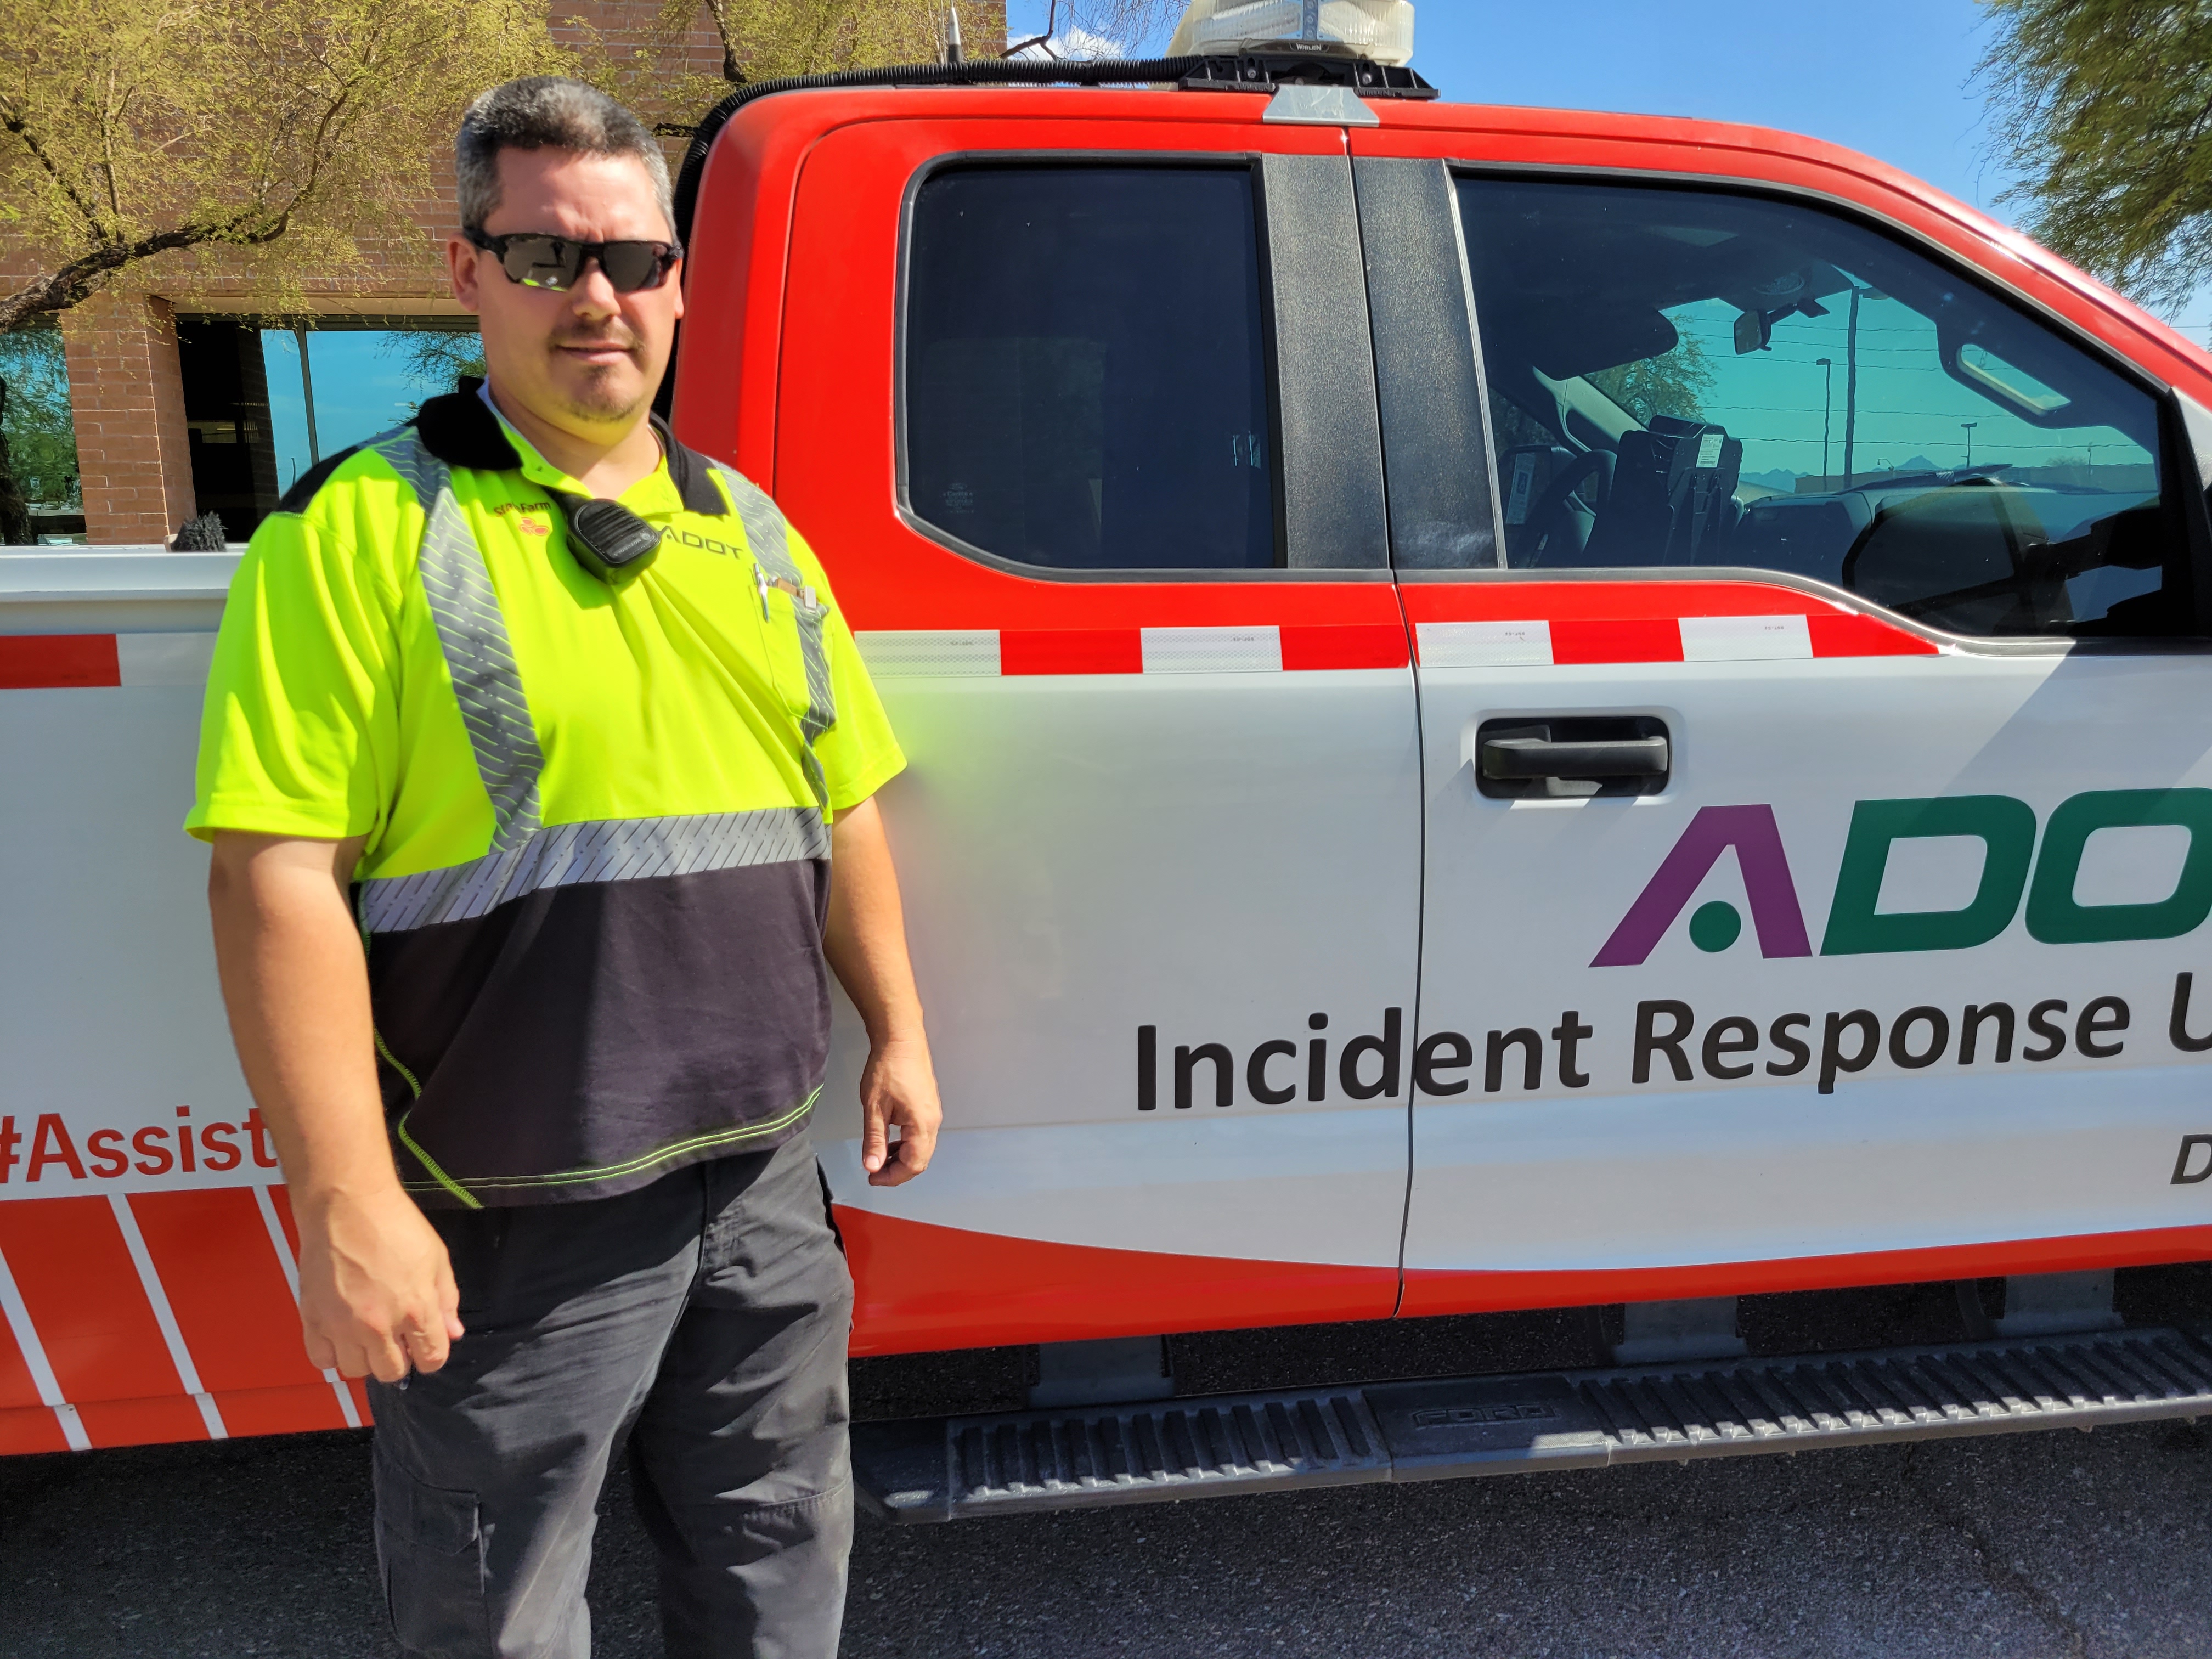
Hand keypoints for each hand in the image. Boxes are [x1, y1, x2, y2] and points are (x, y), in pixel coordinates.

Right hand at [295, 1184, 464, 1382]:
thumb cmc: (393, 1224)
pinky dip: (332, 1354)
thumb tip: (453, 1332)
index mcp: (416, 1309)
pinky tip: (341, 1335)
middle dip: (399, 1359)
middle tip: (396, 1339)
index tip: (424, 1345)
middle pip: (391, 1372)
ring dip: (365, 1358)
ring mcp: (342, 1325)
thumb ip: (447, 1300)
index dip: (431, 1355)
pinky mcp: (313, 1318)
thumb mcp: (436, 1258)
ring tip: (368, 1334)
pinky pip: (321, 1360)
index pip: (431, 1359)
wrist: (347, 1204)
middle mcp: (379, 1325)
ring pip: (355, 1370)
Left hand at [859, 1034, 940, 1186]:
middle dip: (897, 1170)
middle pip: (920, 1159)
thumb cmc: (888, 1067)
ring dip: (901, 1158)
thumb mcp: (874, 1107)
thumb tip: (872, 1167)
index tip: (872, 1177)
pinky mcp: (928, 1107)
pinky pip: (920, 1135)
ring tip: (879, 1157)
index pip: (913, 1164)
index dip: (892, 1177)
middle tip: (874, 1171)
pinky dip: (905, 1144)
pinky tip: (890, 1140)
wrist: (901, 1039)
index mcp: (922, 1124)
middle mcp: (932, 1121)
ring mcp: (932, 1114)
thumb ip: (875, 1140)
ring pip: (921, 1148)